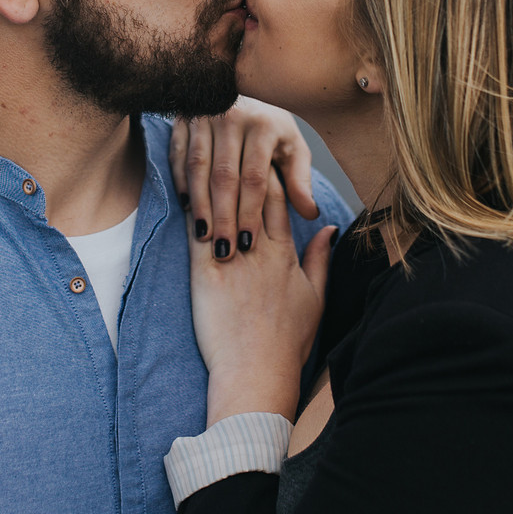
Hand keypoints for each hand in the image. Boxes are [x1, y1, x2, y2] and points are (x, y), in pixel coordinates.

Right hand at [170, 97, 318, 258]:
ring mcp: (205, 115)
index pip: (255, 177)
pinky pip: (178, 154)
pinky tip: (186, 207)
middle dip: (224, 216)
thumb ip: (300, 181)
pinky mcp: (184, 117)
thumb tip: (311, 214)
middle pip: (225, 175)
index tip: (249, 243)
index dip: (251, 212)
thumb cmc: (271, 128)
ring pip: (199, 167)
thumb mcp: (292, 148)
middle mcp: (233, 116)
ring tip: (203, 236)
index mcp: (264, 125)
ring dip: (200, 204)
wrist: (241, 87)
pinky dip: (181, 181)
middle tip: (224, 249)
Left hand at [190, 169, 335, 426]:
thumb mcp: (315, 298)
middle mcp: (259, 250)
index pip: (278, 198)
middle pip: (251, 193)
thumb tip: (329, 228)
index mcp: (285, 253)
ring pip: (222, 206)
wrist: (256, 373)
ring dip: (214, 177)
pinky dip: (191, 208)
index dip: (270, 169)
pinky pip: (196, 231)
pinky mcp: (203, 275)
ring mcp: (231, 260)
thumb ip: (320, 259)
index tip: (261, 151)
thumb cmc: (286, 342)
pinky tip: (183, 187)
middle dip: (242, 163)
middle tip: (230, 140)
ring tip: (204, 153)